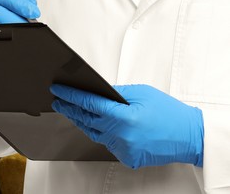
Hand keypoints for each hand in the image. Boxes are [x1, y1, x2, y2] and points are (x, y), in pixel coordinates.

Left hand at [50, 84, 203, 168]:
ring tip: (73, 111)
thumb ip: (116, 92)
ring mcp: (122, 148)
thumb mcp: (142, 93)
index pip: (88, 104)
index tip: (58, 91)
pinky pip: (107, 144)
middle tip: (58, 101)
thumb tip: (97, 90)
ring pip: (93, 133)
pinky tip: (98, 126)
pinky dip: (102, 134)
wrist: (190, 136)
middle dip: (69, 109)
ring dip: (83, 122)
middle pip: (85, 119)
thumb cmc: (170, 113)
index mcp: (122, 116)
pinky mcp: (126, 157)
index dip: (70, 96)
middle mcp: (119, 134)